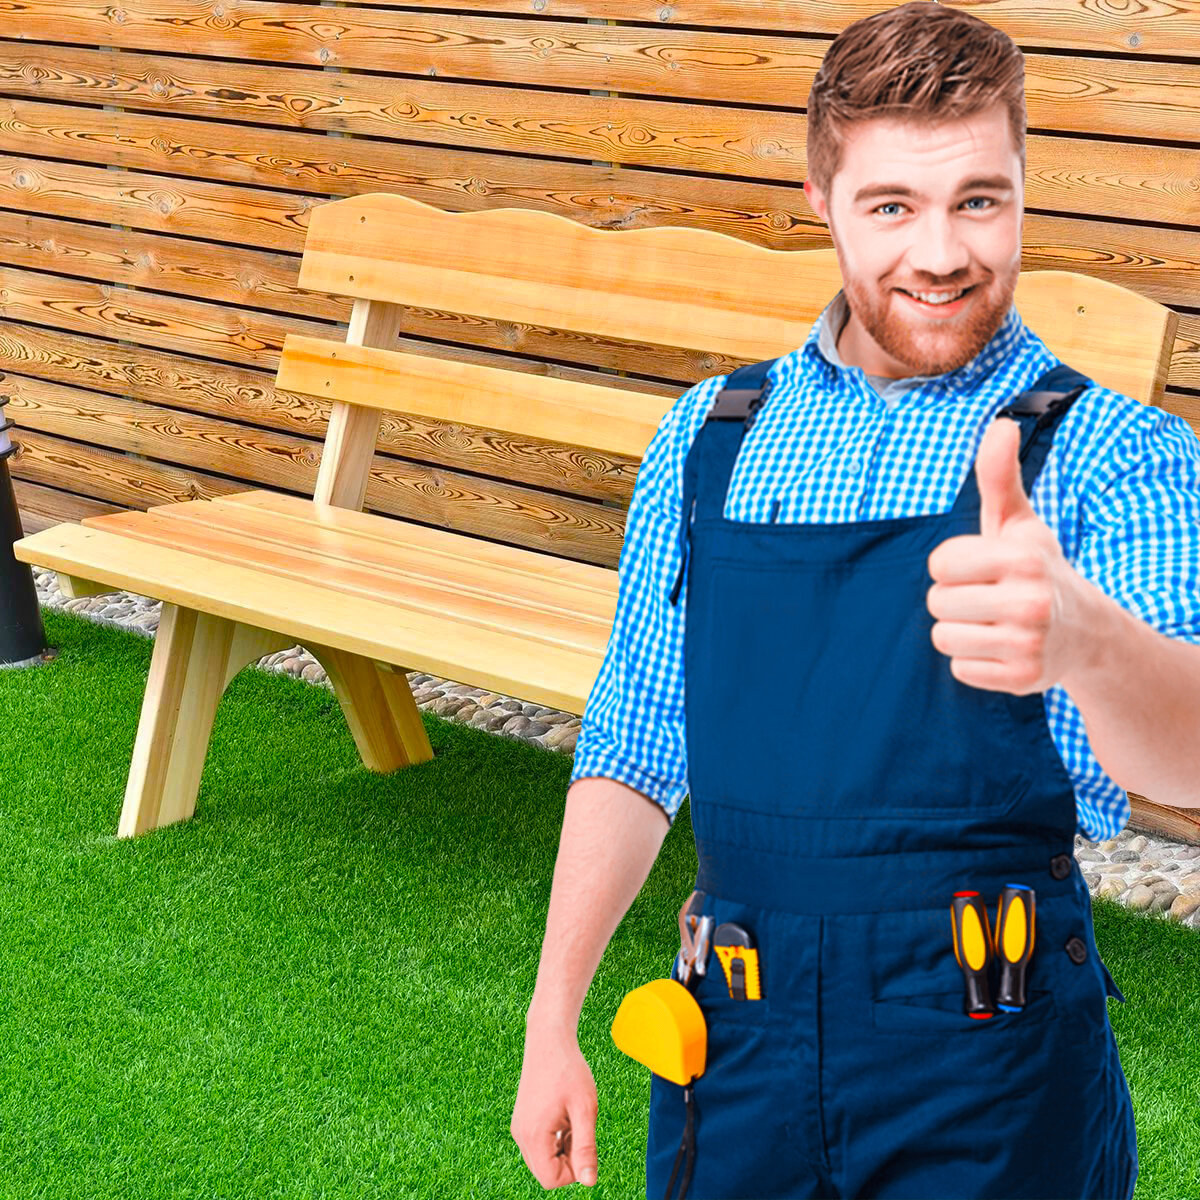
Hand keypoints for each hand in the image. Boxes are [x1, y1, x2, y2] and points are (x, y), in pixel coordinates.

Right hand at [511, 1021, 598, 1188]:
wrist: (549, 1039)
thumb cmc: (570, 1070)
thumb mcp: (585, 1108)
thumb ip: (586, 1148)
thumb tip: (590, 1182)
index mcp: (534, 1135)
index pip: (551, 1180)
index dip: (574, 1171)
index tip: (585, 1142)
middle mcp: (520, 1135)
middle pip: (545, 1173)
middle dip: (568, 1161)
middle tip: (580, 1128)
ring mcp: (519, 1127)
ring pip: (543, 1159)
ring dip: (563, 1149)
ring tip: (573, 1118)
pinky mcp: (523, 1120)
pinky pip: (539, 1145)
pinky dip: (555, 1139)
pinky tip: (565, 1115)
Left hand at [925, 415, 1089, 694]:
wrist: (1084, 633)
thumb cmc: (1036, 569)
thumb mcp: (1018, 523)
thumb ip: (998, 477)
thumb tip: (999, 425)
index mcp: (1023, 559)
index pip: (939, 565)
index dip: (951, 567)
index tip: (980, 569)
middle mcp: (1030, 602)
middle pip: (937, 603)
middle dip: (954, 601)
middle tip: (988, 599)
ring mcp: (1028, 644)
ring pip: (943, 639)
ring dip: (961, 632)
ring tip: (993, 624)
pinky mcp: (1022, 679)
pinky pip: (958, 670)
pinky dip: (973, 662)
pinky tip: (1000, 649)